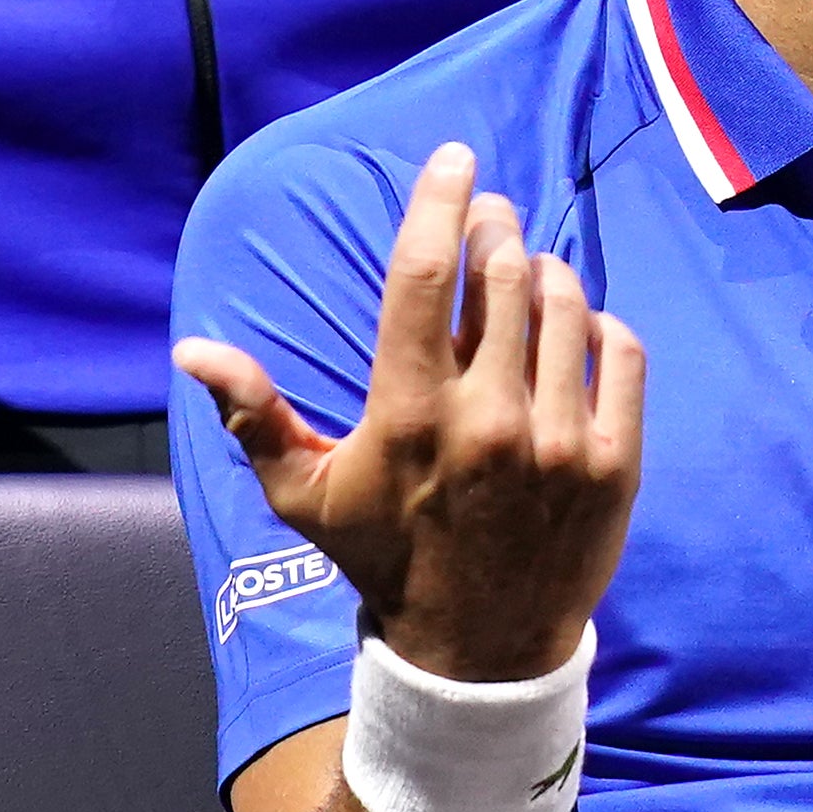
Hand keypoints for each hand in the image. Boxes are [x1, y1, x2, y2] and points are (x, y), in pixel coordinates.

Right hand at [174, 144, 641, 681]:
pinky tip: (573, 332)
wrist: (478, 652)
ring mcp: (560, 441)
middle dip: (494, 226)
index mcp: (409, 414)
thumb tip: (191, 350)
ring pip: (565, 301)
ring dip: (544, 271)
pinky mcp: (616, 463)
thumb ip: (252, 414)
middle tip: (487, 218)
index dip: (439, 201)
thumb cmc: (382, 556)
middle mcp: (488, 419)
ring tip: (525, 278)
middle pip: (504, 271)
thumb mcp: (306, 493)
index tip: (453, 159)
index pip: (427, 274)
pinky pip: (620, 351)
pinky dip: (598, 325)